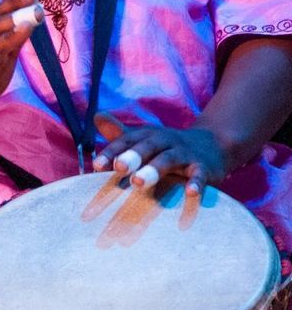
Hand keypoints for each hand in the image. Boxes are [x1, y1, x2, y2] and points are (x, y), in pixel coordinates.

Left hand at [91, 114, 228, 195]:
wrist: (213, 145)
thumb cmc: (166, 147)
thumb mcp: (144, 139)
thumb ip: (119, 134)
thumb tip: (97, 115)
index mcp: (147, 136)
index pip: (127, 141)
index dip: (112, 151)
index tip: (97, 165)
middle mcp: (165, 142)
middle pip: (147, 147)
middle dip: (132, 156)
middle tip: (119, 168)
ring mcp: (185, 154)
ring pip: (169, 160)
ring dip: (154, 170)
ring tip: (138, 182)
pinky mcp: (204, 167)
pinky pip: (200, 174)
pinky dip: (196, 183)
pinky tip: (191, 193)